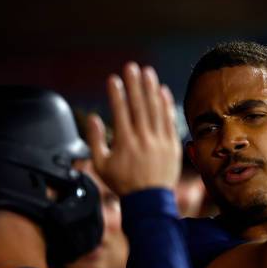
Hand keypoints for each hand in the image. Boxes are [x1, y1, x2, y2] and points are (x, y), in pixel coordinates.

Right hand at [87, 62, 181, 195]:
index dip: (117, 94)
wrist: (150, 201)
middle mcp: (144, 139)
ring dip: (151, 89)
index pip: (121, 112)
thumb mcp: (101, 166)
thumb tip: (93, 118)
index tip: (113, 79)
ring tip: (147, 72)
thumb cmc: (123, 184)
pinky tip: (163, 90)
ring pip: (156, 110)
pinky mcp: (173, 145)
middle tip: (131, 66)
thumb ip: (95, 140)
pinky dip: (167, 105)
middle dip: (135, 84)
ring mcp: (160, 141)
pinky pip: (170, 121)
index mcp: (125, 143)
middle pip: (139, 106)